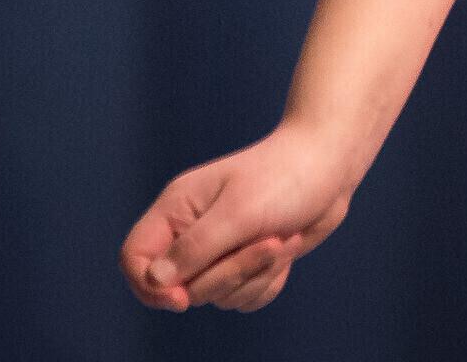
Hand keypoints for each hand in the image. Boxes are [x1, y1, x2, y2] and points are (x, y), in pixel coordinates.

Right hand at [119, 122, 355, 313]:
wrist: (332, 167)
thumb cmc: (285, 177)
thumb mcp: (239, 212)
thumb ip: (195, 249)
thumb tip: (155, 282)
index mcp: (176, 209)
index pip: (134, 259)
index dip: (150, 286)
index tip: (184, 297)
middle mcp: (191, 232)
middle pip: (180, 287)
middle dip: (228, 275)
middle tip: (267, 242)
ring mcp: (218, 250)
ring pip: (215, 296)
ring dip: (255, 275)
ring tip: (282, 238)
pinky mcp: (245, 263)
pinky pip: (242, 299)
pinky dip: (268, 282)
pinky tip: (288, 248)